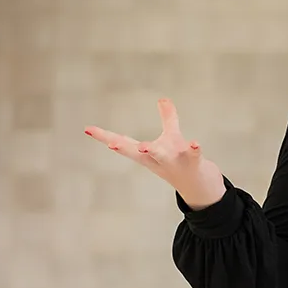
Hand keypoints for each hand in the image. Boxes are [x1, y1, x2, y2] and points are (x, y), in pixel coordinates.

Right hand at [84, 98, 225, 209]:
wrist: (200, 188)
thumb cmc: (181, 162)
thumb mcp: (171, 139)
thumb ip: (168, 118)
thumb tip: (163, 99)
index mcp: (147, 154)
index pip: (123, 143)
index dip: (105, 136)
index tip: (87, 128)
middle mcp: (157, 159)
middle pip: (137, 152)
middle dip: (124, 148)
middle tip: (111, 145)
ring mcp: (174, 161)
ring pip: (162, 155)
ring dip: (153, 150)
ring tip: (145, 146)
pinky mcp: (192, 162)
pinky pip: (193, 155)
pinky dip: (193, 149)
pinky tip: (194, 143)